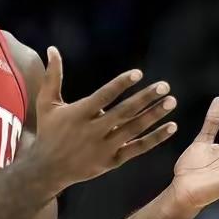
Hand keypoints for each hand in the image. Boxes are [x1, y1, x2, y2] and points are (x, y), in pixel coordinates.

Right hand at [29, 47, 177, 188]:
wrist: (47, 169)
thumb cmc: (49, 131)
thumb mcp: (47, 104)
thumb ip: (53, 77)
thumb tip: (52, 48)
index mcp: (78, 114)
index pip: (103, 97)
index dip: (120, 84)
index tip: (138, 73)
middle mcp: (92, 131)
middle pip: (124, 113)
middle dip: (145, 98)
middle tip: (165, 85)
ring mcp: (103, 148)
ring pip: (133, 129)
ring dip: (154, 115)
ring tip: (171, 101)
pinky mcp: (112, 161)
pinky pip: (137, 148)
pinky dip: (155, 138)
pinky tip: (171, 126)